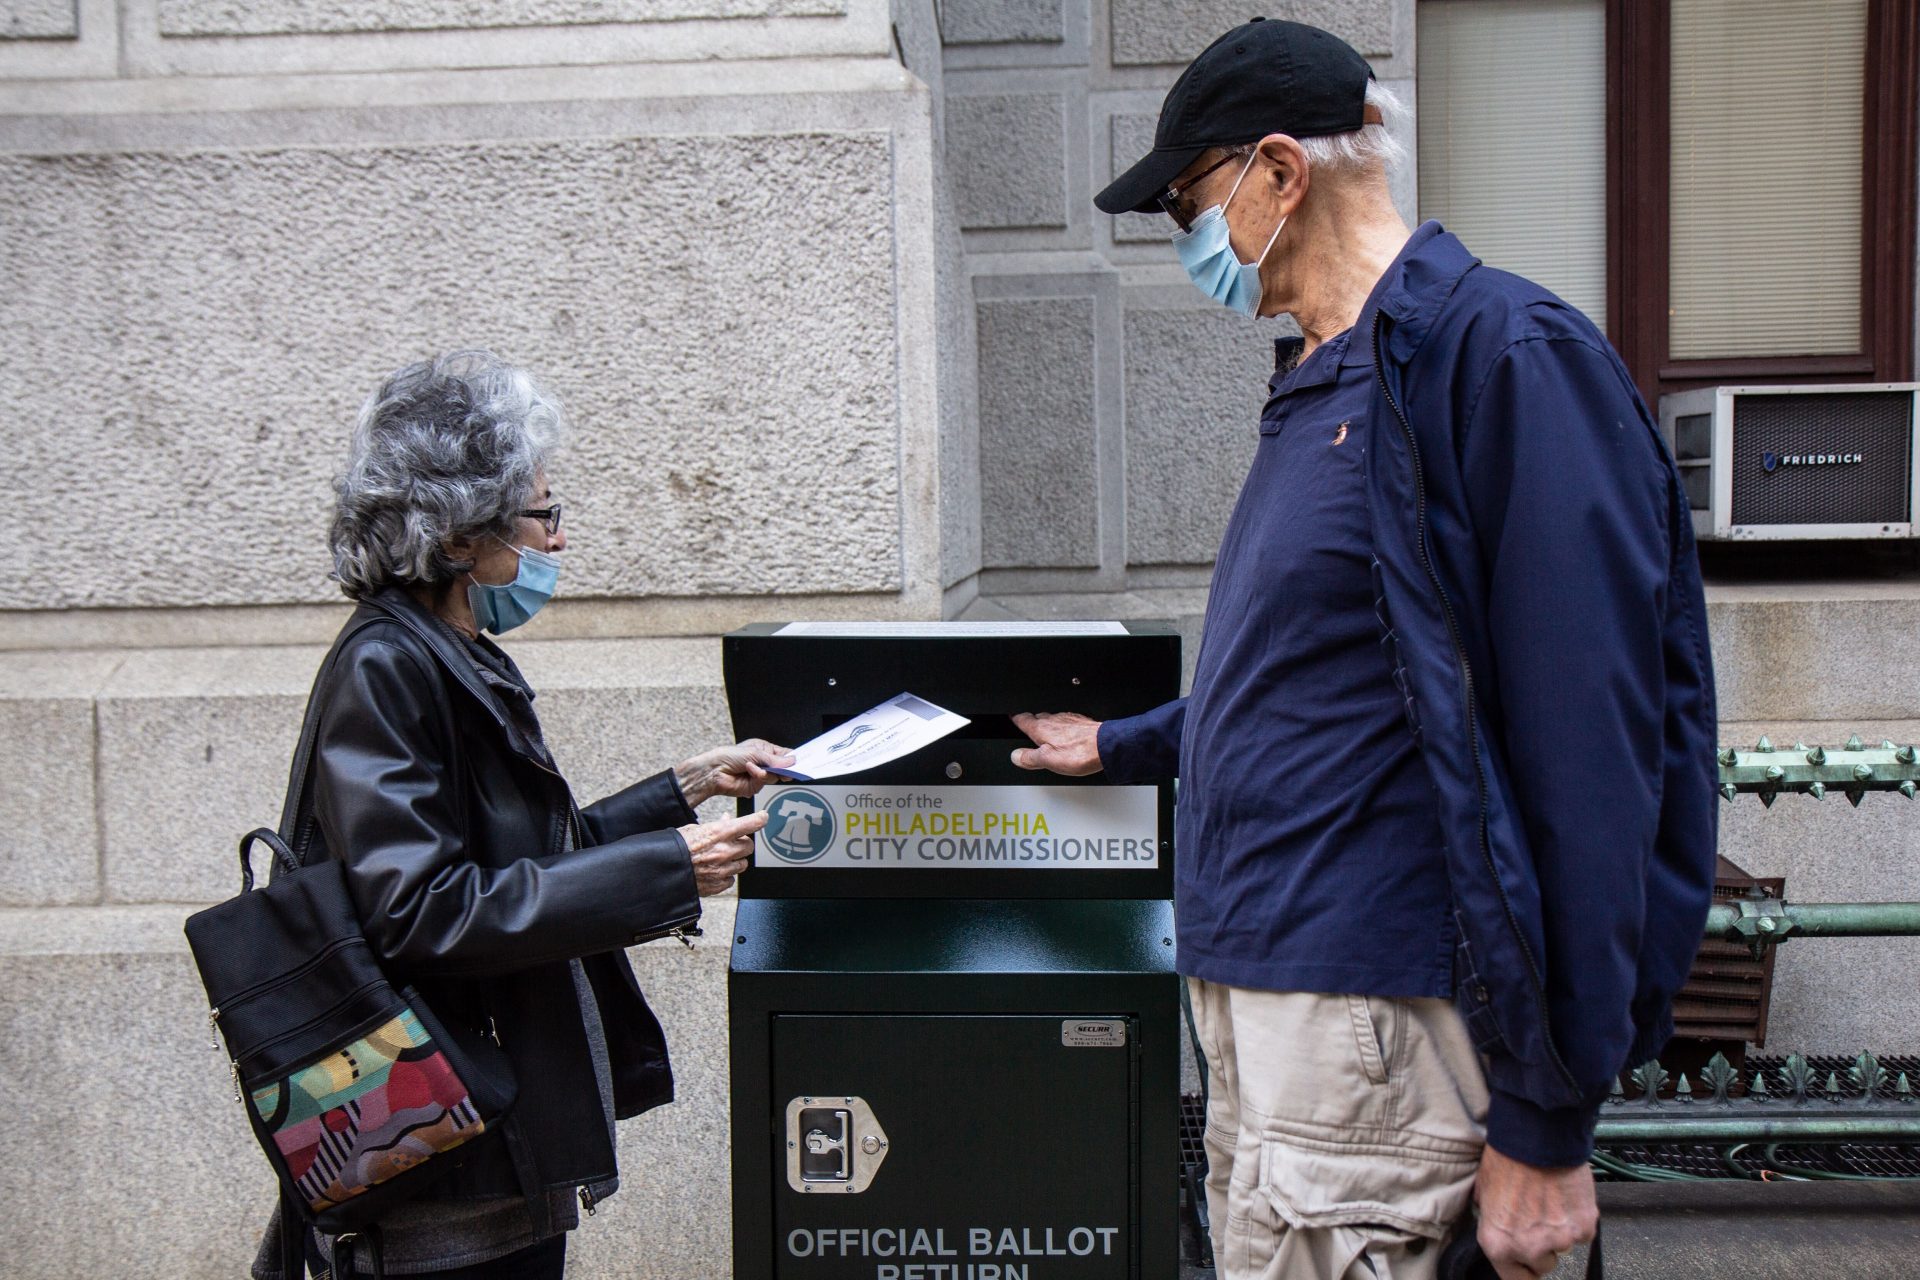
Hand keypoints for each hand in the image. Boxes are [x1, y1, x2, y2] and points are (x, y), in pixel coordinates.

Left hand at [674, 739, 794, 807]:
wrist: (713, 772)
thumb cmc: (728, 756)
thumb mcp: (754, 753)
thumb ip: (774, 760)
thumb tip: (792, 761)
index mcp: (764, 749)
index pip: (784, 754)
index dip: (792, 758)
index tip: (801, 761)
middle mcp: (763, 762)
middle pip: (782, 767)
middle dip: (782, 767)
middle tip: (786, 769)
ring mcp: (760, 775)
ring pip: (775, 776)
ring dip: (765, 771)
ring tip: (753, 767)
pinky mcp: (756, 786)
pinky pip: (765, 782)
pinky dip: (759, 776)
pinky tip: (750, 772)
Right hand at [678, 811, 766, 895]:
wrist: (663, 870)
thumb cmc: (675, 848)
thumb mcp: (694, 829)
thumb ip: (715, 826)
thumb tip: (727, 820)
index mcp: (719, 833)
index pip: (751, 824)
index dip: (759, 819)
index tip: (763, 818)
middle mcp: (725, 851)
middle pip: (749, 846)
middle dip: (742, 843)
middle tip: (732, 842)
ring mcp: (723, 869)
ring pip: (743, 864)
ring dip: (735, 860)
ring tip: (721, 858)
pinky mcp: (718, 884)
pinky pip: (731, 879)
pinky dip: (726, 875)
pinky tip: (714, 871)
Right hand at [1009, 711, 1104, 775]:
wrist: (1107, 746)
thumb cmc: (1080, 752)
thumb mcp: (1048, 760)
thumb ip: (1030, 757)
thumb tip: (1016, 756)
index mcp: (1042, 728)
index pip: (1022, 719)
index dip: (1015, 719)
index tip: (1011, 718)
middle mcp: (1054, 720)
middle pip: (1037, 718)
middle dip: (1031, 721)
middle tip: (1027, 728)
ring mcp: (1069, 719)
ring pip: (1053, 719)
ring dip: (1048, 724)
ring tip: (1046, 734)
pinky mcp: (1081, 721)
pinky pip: (1067, 721)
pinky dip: (1063, 727)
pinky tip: (1067, 735)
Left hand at [1475, 1145, 1596, 1277]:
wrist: (1537, 1137)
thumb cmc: (1507, 1159)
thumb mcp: (1483, 1192)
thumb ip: (1491, 1219)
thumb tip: (1497, 1224)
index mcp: (1498, 1243)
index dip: (1522, 1270)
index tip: (1526, 1265)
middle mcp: (1528, 1248)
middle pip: (1542, 1264)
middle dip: (1542, 1246)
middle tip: (1538, 1217)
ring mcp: (1559, 1241)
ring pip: (1563, 1248)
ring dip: (1559, 1230)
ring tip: (1550, 1200)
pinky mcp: (1583, 1228)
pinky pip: (1582, 1233)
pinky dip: (1577, 1218)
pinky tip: (1565, 1196)